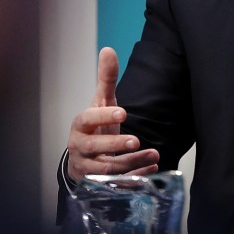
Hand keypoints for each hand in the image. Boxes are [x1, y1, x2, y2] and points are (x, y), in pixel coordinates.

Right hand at [65, 47, 159, 182]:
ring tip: (154, 154)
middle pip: (95, 148)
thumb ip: (106, 80)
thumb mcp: (99, 103)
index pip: (88, 118)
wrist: (82, 159)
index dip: (103, 116)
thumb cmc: (94, 128)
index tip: (122, 112)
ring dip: (131, 163)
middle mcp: (80, 147)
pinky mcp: (97, 184)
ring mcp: (87, 167)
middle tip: (136, 140)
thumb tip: (109, 50)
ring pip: (107, 169)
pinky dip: (134, 177)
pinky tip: (151, 169)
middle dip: (115, 145)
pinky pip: (115, 183)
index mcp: (80, 125)